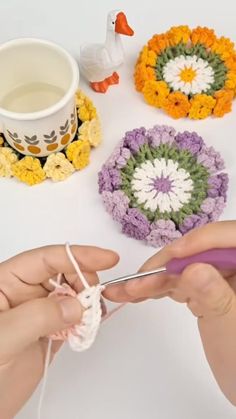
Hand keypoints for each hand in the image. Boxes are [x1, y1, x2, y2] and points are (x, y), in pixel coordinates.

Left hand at [0, 245, 117, 417]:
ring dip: (87, 301)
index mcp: (6, 282)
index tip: (106, 258)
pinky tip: (85, 328)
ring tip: (92, 317)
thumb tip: (75, 305)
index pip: (46, 259)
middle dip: (84, 280)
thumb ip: (37, 316)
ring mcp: (37, 313)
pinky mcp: (48, 332)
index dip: (77, 256)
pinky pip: (73, 317)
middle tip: (95, 299)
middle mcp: (23, 293)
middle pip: (63, 273)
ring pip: (71, 295)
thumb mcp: (3, 337)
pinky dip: (85, 320)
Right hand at [104, 221, 235, 404]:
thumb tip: (193, 268)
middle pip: (199, 252)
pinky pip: (180, 283)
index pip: (228, 238)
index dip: (201, 241)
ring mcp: (219, 279)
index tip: (174, 255)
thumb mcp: (231, 328)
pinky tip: (135, 294)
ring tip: (124, 291)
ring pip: (184, 268)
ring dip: (154, 279)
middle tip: (138, 279)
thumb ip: (215, 297)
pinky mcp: (205, 291)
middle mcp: (233, 266)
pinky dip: (158, 288)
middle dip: (166, 264)